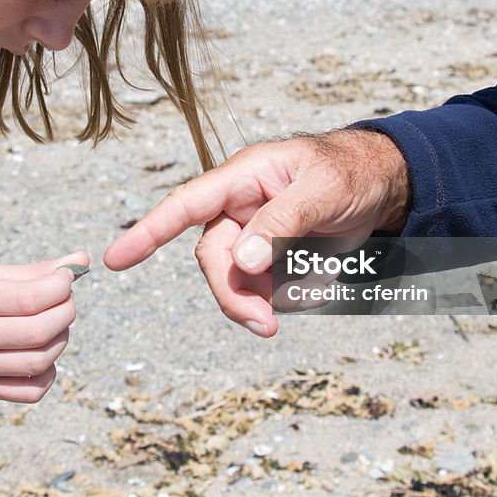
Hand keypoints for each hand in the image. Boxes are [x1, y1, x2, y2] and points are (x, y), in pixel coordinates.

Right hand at [0, 252, 86, 401]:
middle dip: (66, 312)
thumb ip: (35, 271)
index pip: (32, 298)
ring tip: (55, 325)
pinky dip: (49, 372)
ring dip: (61, 340)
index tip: (67, 278)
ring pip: (40, 361)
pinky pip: (32, 392)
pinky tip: (42, 354)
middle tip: (66, 302)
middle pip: (40, 332)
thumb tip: (82, 260)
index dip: (62, 286)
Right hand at [104, 129, 409, 336]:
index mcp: (241, 179)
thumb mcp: (321, 192)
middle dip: (236, 295)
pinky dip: (291, 295)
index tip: (114, 260)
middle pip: (214, 261)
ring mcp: (253, 235)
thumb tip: (240, 261)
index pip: (184, 206)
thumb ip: (281, 223)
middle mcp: (238, 209)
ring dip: (267, 298)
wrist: (382, 184)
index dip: (147, 233)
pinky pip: (267, 289)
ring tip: (314, 289)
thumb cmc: (347, 172)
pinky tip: (321, 281)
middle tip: (268, 324)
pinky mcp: (272, 257)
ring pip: (238, 281)